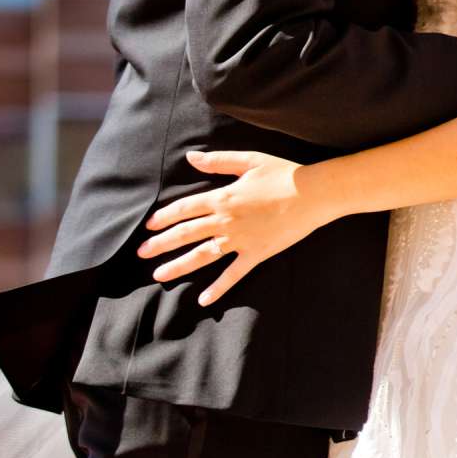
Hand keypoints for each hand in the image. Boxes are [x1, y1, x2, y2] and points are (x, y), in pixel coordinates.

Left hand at [138, 149, 331, 306]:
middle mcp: (226, 221)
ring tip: (158, 275)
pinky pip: (234, 274)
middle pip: (186, 234)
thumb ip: (218, 161)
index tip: (149, 226)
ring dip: (178, 265)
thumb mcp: (250, 161)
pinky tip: (203, 299)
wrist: (314, 194)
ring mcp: (240, 240)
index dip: (164, 217)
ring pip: (202, 255)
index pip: (185, 209)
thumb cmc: (284, 174)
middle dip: (161, 244)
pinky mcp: (256, 253)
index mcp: (223, 197)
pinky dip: (219, 288)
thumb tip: (191, 157)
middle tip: (142, 253)